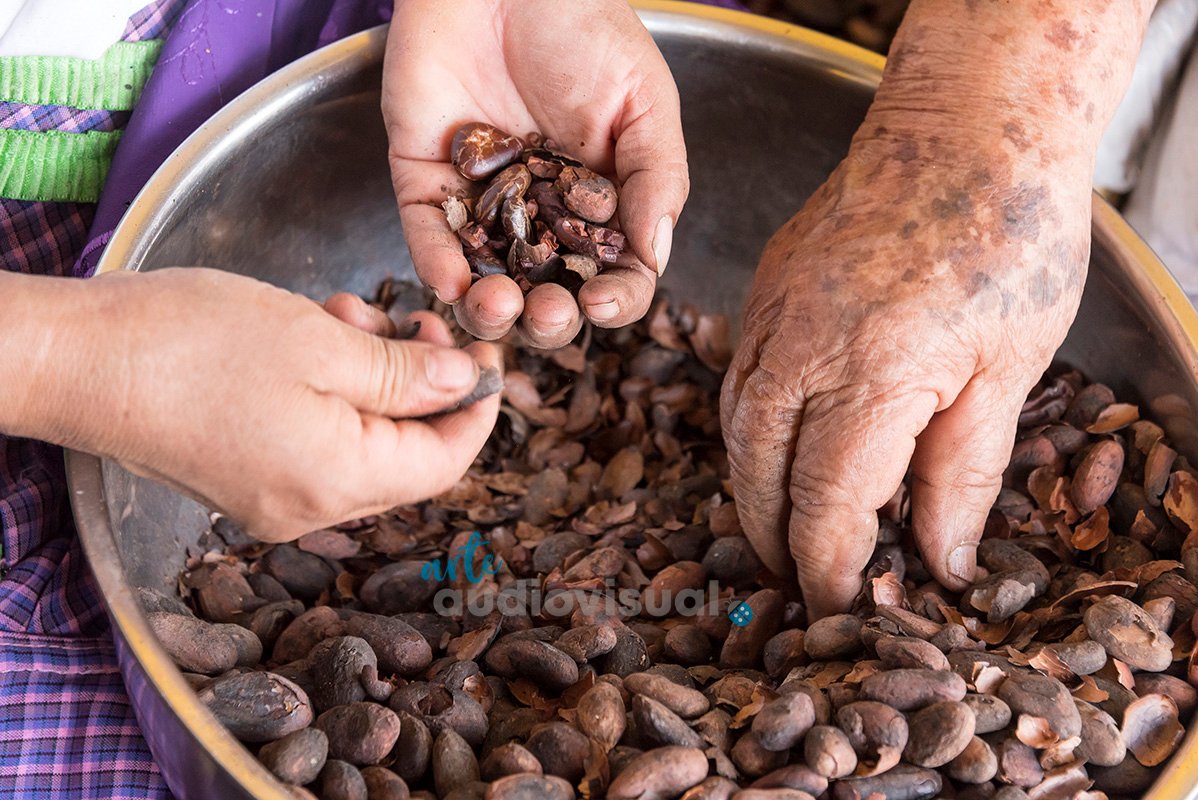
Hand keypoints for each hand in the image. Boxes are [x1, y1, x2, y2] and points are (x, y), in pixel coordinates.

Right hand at [31, 268, 499, 541]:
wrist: (77, 361)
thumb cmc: (190, 344)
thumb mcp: (322, 342)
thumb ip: (406, 372)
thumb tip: (464, 384)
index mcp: (340, 483)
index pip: (446, 462)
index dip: (477, 409)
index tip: (485, 353)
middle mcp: (311, 510)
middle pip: (407, 457)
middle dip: (423, 383)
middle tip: (412, 317)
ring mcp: (274, 502)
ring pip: (364, 444)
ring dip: (376, 379)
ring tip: (350, 314)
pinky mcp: (245, 482)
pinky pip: (320, 444)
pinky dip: (335, 394)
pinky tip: (317, 338)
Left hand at [382, 0, 687, 348]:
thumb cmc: (585, 27)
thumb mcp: (645, 102)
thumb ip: (657, 180)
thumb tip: (655, 260)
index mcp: (598, 203)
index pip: (609, 272)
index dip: (611, 299)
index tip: (603, 304)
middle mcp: (540, 213)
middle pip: (543, 291)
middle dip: (547, 318)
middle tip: (549, 312)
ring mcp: (481, 201)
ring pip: (482, 278)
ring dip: (490, 308)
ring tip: (499, 306)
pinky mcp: (426, 180)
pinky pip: (428, 235)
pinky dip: (436, 264)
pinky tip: (454, 283)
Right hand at [722, 127, 1092, 617]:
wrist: (966, 131)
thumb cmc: (1007, 238)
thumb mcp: (1010, 367)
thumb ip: (965, 471)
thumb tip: (939, 557)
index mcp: (874, 372)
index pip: (828, 502)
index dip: (829, 566)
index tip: (838, 605)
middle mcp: (803, 346)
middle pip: (762, 472)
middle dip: (773, 538)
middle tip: (796, 580)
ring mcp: (773, 312)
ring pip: (734, 427)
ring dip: (749, 488)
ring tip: (775, 526)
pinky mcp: (763, 288)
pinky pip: (736, 377)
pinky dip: (745, 428)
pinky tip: (771, 447)